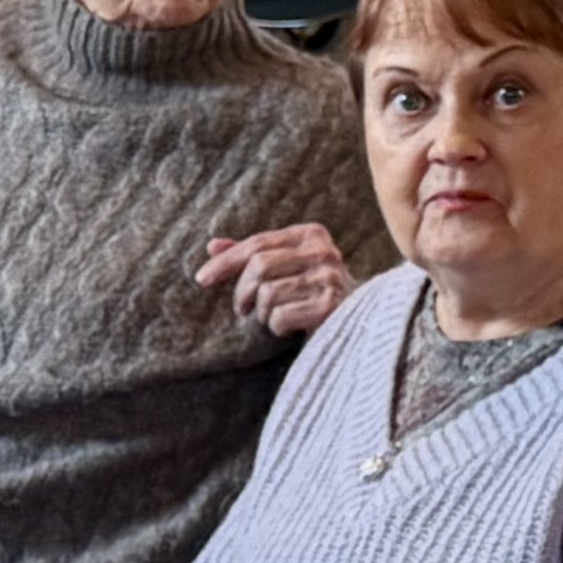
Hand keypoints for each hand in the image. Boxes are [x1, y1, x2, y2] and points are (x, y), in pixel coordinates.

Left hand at [196, 222, 350, 337]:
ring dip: (262, 313)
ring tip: (274, 317)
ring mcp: (330, 278)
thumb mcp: (287, 267)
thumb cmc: (313, 293)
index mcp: (311, 234)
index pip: (258, 243)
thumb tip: (212, 246)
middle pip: (259, 266)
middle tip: (242, 308)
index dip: (226, 262)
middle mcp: (324, 251)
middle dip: (242, 292)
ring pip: (267, 294)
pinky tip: (290, 328)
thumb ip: (254, 255)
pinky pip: (280, 317)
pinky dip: (277, 327)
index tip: (202, 279)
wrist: (360, 323)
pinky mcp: (330, 307)